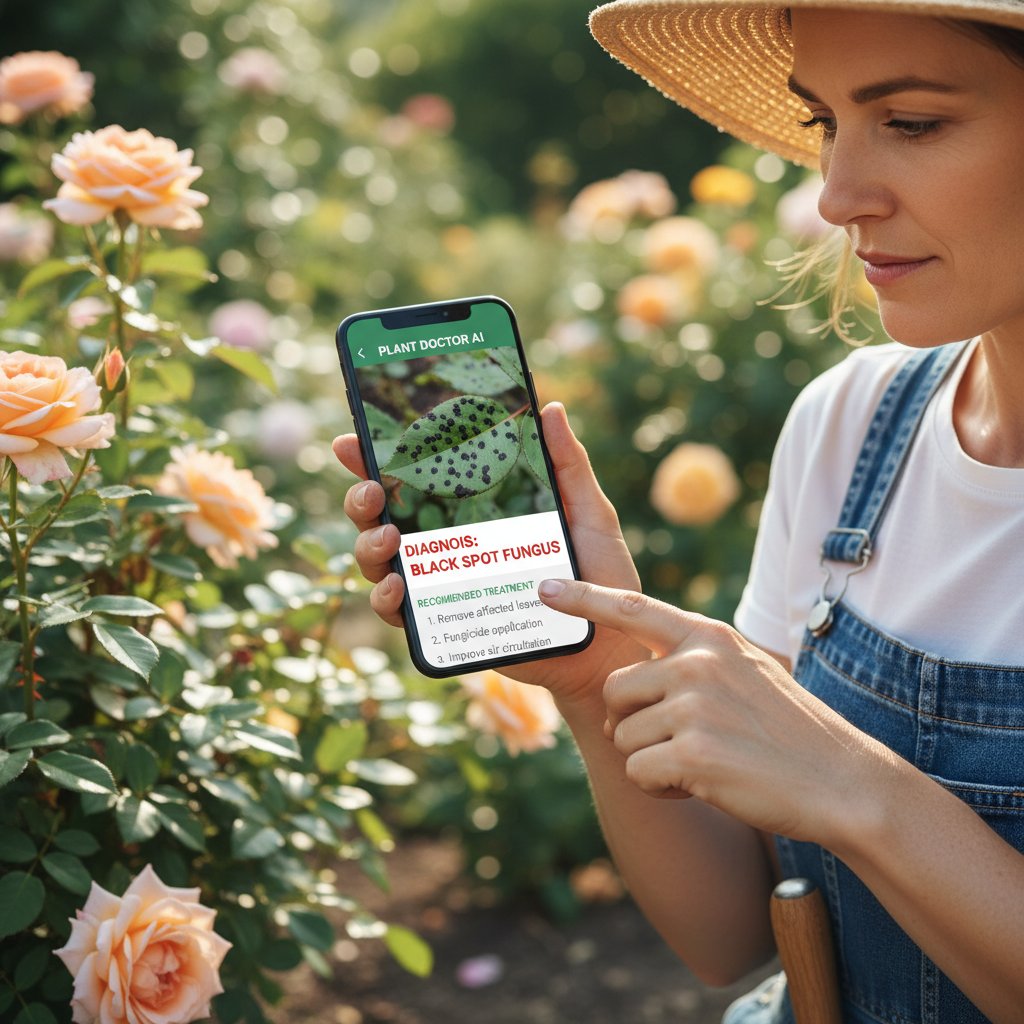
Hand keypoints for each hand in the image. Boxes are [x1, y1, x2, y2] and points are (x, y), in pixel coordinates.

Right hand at [332, 403, 646, 708]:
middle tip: (371, 491)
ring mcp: (442, 583)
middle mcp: (448, 543)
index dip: (376, 458)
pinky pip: (398, 613)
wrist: (608, 644)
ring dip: (368, 545)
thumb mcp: (588, 512)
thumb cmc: (600, 575)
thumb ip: (568, 464)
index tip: (352, 440)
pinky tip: (397, 587)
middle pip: (382, 515)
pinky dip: (386, 598)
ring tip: (387, 538)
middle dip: (361, 498)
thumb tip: (551, 407)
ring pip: (379, 561)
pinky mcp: (445, 624)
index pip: (416, 478)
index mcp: (473, 509)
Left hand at [537, 579, 876, 845]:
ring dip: (654, 759)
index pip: (633, 608)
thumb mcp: (745, 671)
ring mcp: (694, 706)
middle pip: (617, 690)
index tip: (544, 588)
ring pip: (625, 737)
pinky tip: (705, 784)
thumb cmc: (788, 730)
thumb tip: (631, 680)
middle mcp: (696, 663)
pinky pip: (640, 772)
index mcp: (708, 637)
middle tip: (683, 739)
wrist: (841, 780)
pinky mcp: (692, 753)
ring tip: (707, 760)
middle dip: (635, 722)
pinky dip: (663, 787)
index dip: (583, 598)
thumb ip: (694, 662)